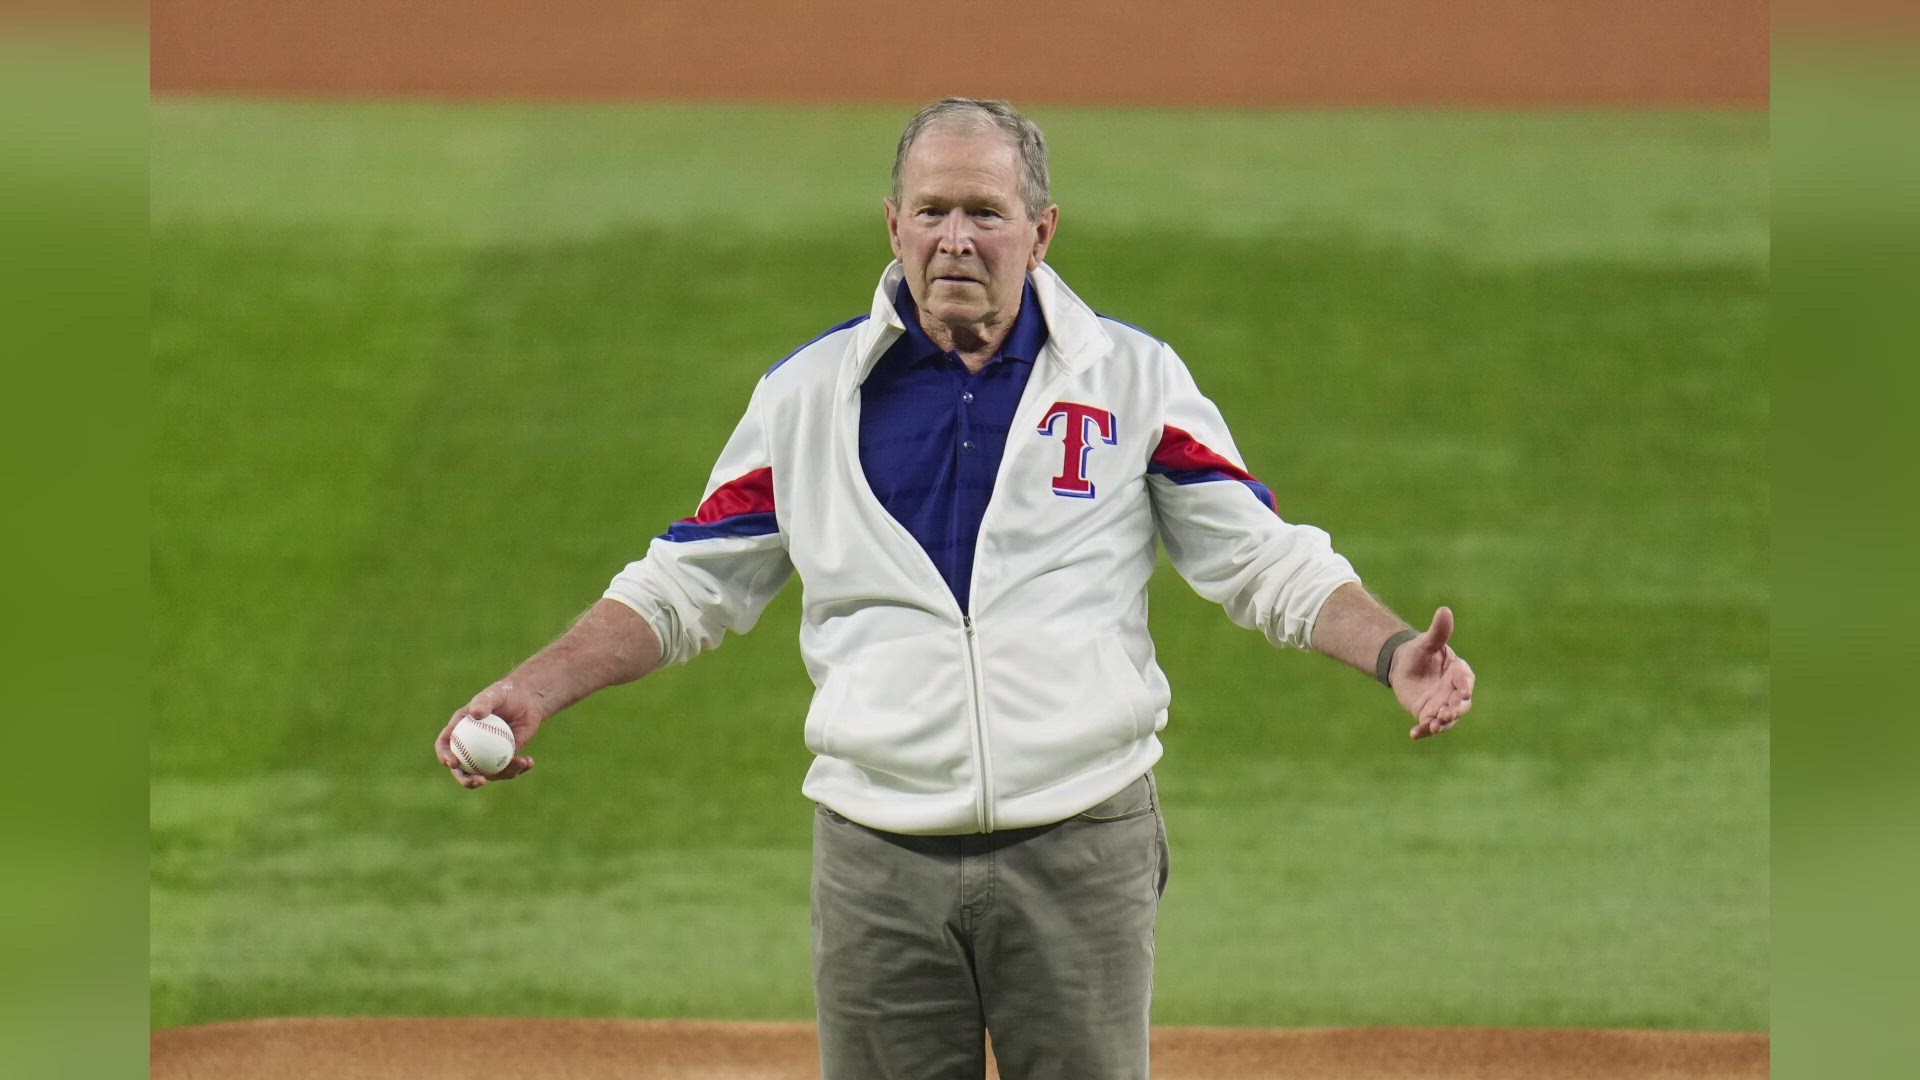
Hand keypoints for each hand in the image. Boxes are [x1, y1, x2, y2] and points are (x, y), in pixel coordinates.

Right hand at [435, 682, 544, 787]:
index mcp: (458, 731)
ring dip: (503, 774)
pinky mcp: (503, 759)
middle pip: (461, 769)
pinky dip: (518, 768)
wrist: (527, 701)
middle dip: (467, 780)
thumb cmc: (505, 694)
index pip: (444, 746)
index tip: (453, 763)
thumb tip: (475, 713)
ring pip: (488, 774)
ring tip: (520, 762)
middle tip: (480, 781)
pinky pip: (507, 770)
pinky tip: (529, 762)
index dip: (444, 756)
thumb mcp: (494, 694)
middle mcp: (469, 747)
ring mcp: (486, 755)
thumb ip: (484, 701)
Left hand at [1391, 607, 1475, 739]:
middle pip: (1461, 704)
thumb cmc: (1420, 651)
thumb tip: (1444, 609)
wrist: (1403, 665)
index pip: (1465, 680)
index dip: (1465, 686)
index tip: (1464, 691)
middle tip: (1446, 713)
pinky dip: (1423, 731)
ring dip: (1442, 723)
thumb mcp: (1427, 641)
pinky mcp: (1429, 714)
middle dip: (1455, 710)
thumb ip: (1438, 631)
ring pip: (1448, 718)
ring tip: (1432, 725)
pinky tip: (1414, 734)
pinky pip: (1429, 725)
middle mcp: (1454, 691)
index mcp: (1458, 672)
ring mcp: (1442, 704)